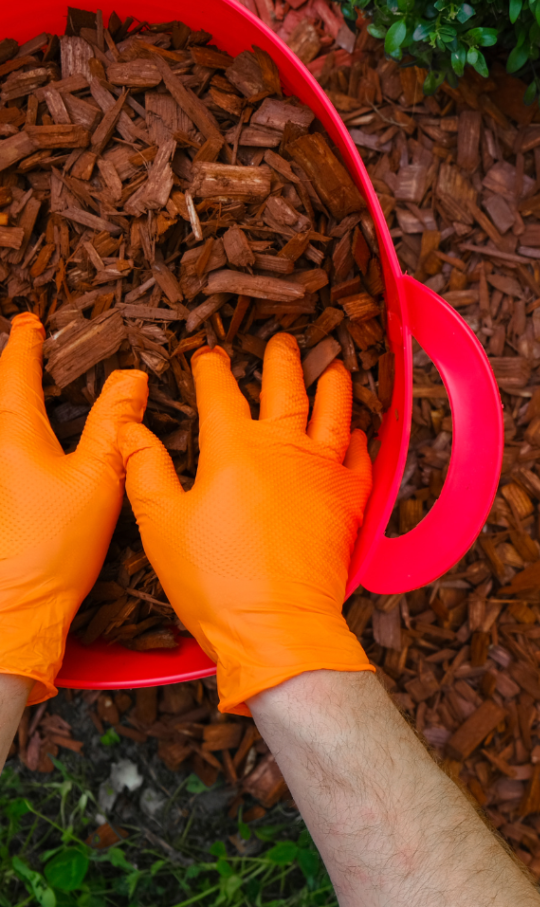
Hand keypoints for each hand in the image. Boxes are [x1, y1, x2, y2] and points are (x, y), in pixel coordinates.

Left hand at [0, 313, 146, 702]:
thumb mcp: (98, 479)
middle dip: (6, 371)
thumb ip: (117, 426)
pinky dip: (11, 441)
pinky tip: (25, 454)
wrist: (11, 611)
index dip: (24, 345)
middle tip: (19, 352)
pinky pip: (0, 456)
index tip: (28, 323)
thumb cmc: (51, 549)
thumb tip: (132, 379)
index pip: (15, 374)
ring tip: (23, 399)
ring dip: (7, 407)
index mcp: (13, 435)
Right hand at [119, 335, 373, 714]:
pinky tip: (357, 433)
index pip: (220, 393)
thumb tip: (131, 430)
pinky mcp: (349, 498)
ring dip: (334, 384)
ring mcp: (323, 470)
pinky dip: (359, 440)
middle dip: (282, 359)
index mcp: (234, 448)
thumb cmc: (214, 580)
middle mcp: (284, 447)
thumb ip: (146, 469)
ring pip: (335, 411)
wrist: (276, 624)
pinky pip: (361, 457)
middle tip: (284, 341)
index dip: (212, 369)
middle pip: (286, 387)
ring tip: (335, 367)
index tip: (208, 355)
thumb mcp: (160, 524)